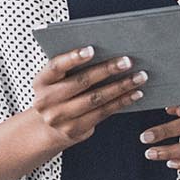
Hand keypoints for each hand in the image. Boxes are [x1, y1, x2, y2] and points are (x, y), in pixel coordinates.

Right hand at [25, 46, 147, 150]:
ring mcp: (60, 118)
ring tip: (139, 77)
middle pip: (81, 82)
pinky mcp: (75, 130)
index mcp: (41, 82)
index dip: (73, 57)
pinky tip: (134, 94)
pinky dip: (121, 102)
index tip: (91, 49)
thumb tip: (106, 50)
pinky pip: (103, 113)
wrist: (47, 128)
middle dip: (106, 70)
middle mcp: (47, 101)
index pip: (56, 66)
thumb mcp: (55, 81)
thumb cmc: (57, 95)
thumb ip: (71, 68)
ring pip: (96, 99)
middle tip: (127, 61)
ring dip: (120, 87)